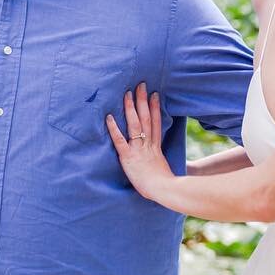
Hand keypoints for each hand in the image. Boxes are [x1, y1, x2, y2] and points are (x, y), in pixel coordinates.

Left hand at [106, 83, 172, 201]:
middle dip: (143, 100)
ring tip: (127, 93)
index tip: (154, 94)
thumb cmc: (165, 185)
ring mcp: (138, 149)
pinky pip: (120, 140)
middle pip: (146, 118)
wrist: (164, 189)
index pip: (155, 123)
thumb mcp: (164, 170)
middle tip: (140, 85)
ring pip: (134, 124)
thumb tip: (161, 165)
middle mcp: (147, 145)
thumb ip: (160, 164)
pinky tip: (109, 117)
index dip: (155, 108)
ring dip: (130, 108)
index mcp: (156, 148)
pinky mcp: (128, 157)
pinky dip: (114, 128)